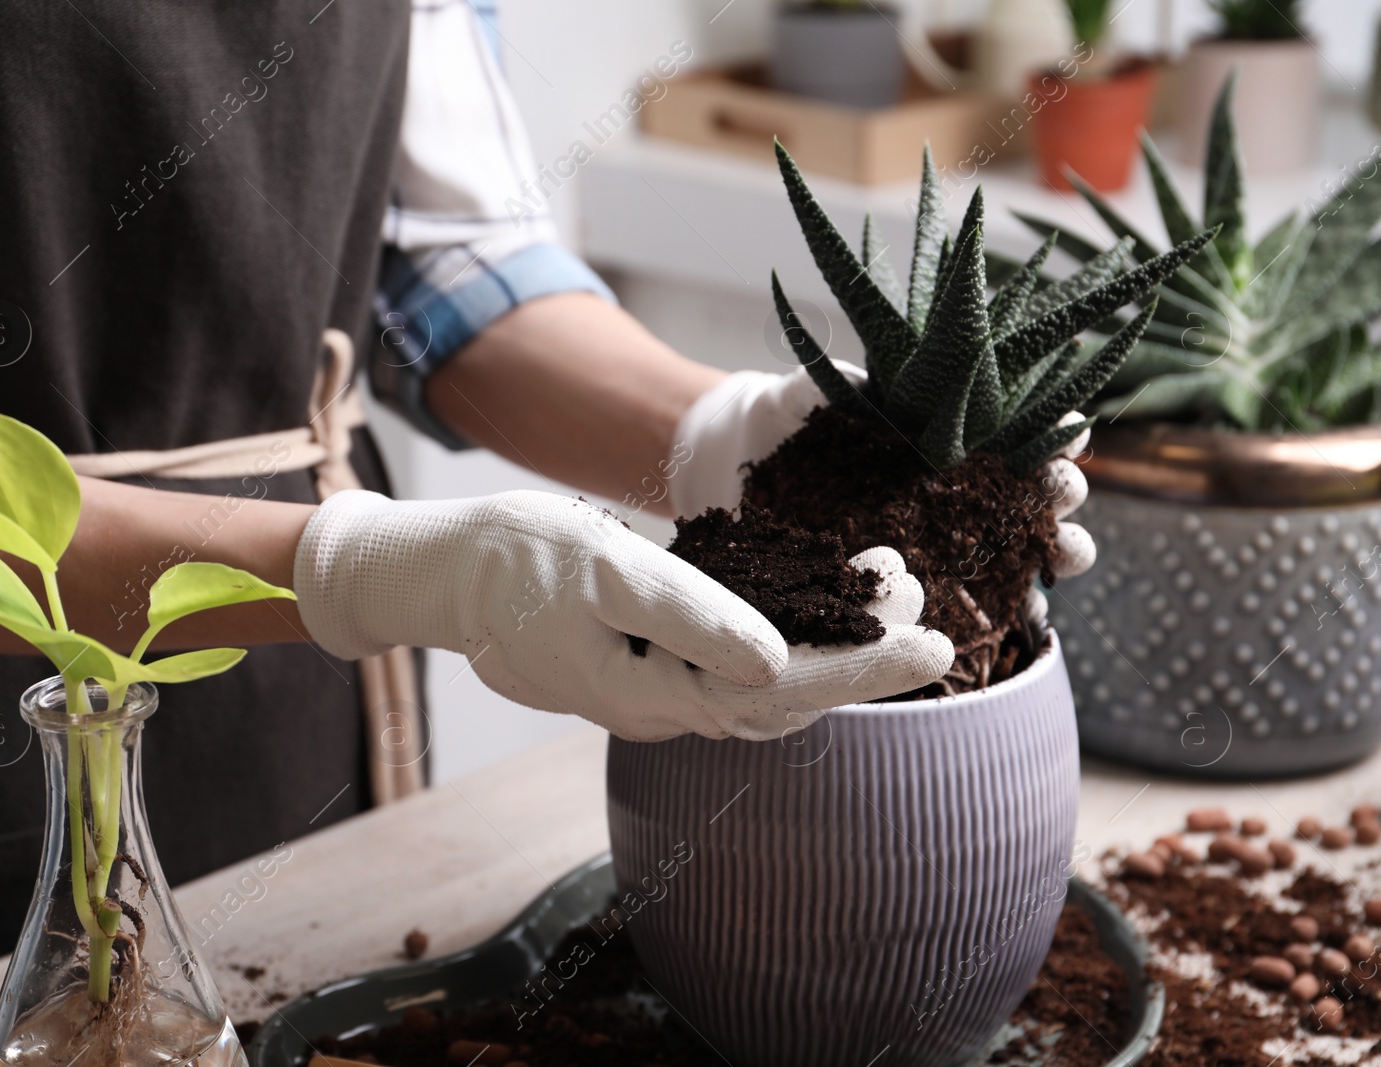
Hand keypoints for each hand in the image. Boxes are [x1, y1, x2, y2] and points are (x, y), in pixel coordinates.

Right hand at [293, 490, 952, 740]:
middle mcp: (664, 708)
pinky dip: (790, 645)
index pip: (781, 689)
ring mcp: (656, 694)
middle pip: (785, 699)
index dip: (863, 669)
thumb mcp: (601, 568)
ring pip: (765, 690)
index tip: (935, 644)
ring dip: (834, 652)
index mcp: (653, 691)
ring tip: (892, 601)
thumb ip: (687, 617)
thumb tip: (774, 660)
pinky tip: (820, 614)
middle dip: (864, 659)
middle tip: (932, 613)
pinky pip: (736, 673)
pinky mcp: (651, 669)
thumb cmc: (516, 558)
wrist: (445, 573)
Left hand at [671, 365, 1096, 627]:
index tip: (1070, 435)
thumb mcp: (802, 395)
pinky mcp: (913, 579)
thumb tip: (875, 386)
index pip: (1014, 426)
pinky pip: (975, 597)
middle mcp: (949, 480)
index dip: (1052, 430)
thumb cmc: (775, 420)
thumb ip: (837, 386)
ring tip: (1069, 554)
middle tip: (1065, 498)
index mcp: (938, 427)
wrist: (726, 471)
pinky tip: (1035, 608)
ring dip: (1057, 550)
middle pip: (1029, 488)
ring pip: (1018, 545)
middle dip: (1062, 493)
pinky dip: (1013, 603)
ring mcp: (937, 532)